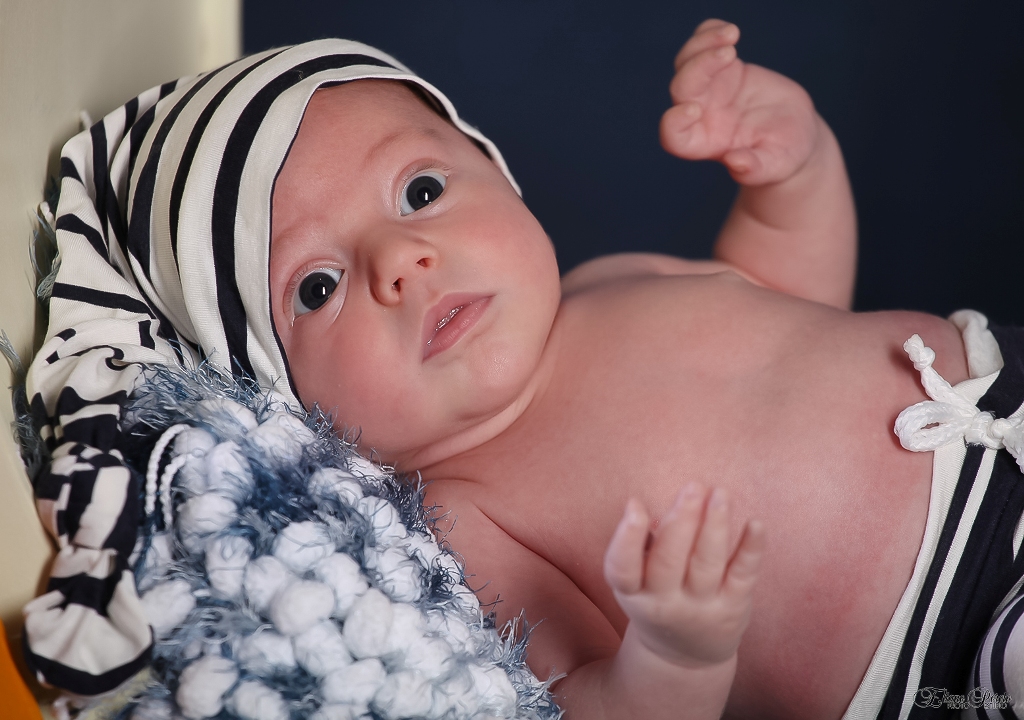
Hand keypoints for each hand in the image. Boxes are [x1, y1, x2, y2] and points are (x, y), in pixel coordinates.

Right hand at [604, 484, 763, 666]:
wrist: (685, 656)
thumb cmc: (656, 598)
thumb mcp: (637, 581)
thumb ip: (640, 545)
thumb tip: (643, 506)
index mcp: (633, 592)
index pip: (622, 569)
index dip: (627, 537)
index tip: (635, 505)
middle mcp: (664, 603)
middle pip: (669, 561)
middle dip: (682, 521)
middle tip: (693, 487)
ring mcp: (701, 607)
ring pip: (706, 564)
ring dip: (714, 526)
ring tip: (720, 493)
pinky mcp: (733, 607)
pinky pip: (743, 575)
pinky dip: (751, 549)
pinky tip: (756, 524)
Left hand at [660, 19, 819, 185]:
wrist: (794, 135)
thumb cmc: (782, 157)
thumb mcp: (775, 166)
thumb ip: (755, 168)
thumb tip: (736, 164)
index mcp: (705, 143)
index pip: (674, 136)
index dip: (674, 123)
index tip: (694, 110)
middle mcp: (700, 115)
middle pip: (681, 89)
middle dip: (698, 67)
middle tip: (729, 54)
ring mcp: (710, 90)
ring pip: (688, 62)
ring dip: (703, 44)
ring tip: (731, 35)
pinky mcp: (725, 71)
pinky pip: (705, 46)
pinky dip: (709, 33)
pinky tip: (729, 31)